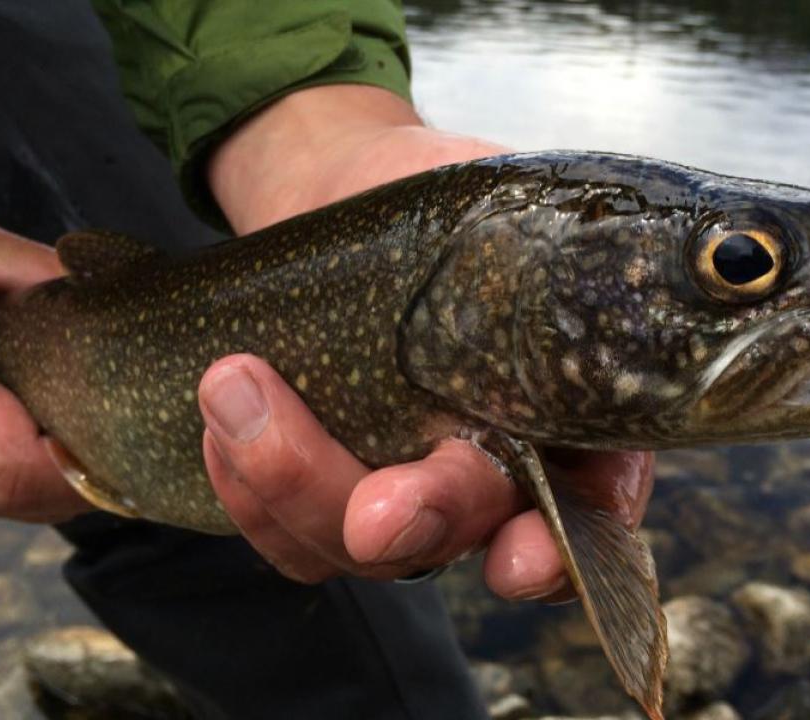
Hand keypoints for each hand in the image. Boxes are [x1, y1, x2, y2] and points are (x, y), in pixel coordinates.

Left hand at [201, 85, 653, 597]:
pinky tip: (220, 421)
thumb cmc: (434, 189)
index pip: (589, 505)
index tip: (522, 556)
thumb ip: (531, 244)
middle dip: (417, 523)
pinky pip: (292, 543)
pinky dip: (249, 491)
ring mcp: (407, 492)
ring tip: (234, 384)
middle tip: (373, 515)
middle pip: (463, 534)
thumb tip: (554, 274)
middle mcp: (493, 472)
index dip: (559, 547)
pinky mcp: (329, 496)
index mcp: (564, 412)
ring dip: (295, 486)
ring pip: (361, 551)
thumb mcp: (492, 196)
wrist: (341, 187)